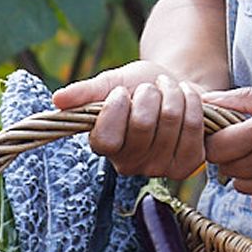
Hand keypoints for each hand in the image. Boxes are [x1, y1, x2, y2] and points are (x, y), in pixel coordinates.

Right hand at [51, 61, 207, 179]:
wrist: (174, 88)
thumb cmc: (137, 87)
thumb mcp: (111, 83)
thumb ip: (86, 92)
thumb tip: (57, 99)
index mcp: (105, 146)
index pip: (105, 139)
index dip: (116, 109)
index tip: (121, 92)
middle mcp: (130, 165)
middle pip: (142, 124)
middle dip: (149, 93)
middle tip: (150, 88)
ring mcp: (160, 168)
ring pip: (170, 121)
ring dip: (173, 93)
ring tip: (168, 90)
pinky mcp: (188, 165)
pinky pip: (193, 128)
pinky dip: (193, 103)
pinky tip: (186, 99)